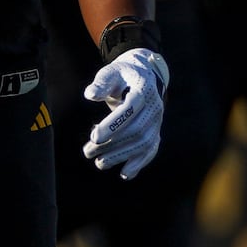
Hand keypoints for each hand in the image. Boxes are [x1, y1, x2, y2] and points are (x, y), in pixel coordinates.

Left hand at [82, 48, 169, 178]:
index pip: (131, 108)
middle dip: (112, 143)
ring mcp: (158, 121)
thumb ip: (101, 83)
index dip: (113, 124)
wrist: (144, 76)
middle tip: (88, 152)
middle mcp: (155, 106)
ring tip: (99, 163)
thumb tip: (90, 94)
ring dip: (121, 155)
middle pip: (136, 129)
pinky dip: (139, 163)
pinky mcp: (156, 131)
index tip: (94, 136)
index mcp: (144, 88)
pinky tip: (125, 174)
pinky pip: (151, 150)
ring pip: (143, 142)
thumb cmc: (122, 75)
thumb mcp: (111, 72)